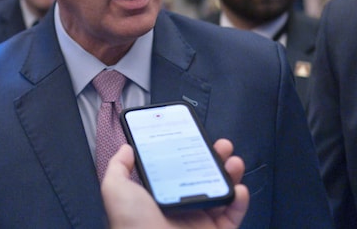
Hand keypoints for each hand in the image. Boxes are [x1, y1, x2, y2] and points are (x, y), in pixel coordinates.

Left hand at [101, 140, 249, 228]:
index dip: (189, 150)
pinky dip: (240, 200)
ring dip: (231, 174)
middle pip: (204, 176)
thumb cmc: (132, 224)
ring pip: (222, 192)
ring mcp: (201, 220)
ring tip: (234, 162)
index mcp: (160, 196)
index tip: (196, 135)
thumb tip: (126, 149)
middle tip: (221, 146)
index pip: (178, 168)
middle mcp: (181, 207)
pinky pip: (234, 215)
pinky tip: (238, 188)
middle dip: (215, 158)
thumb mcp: (115, 189)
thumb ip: (118, 166)